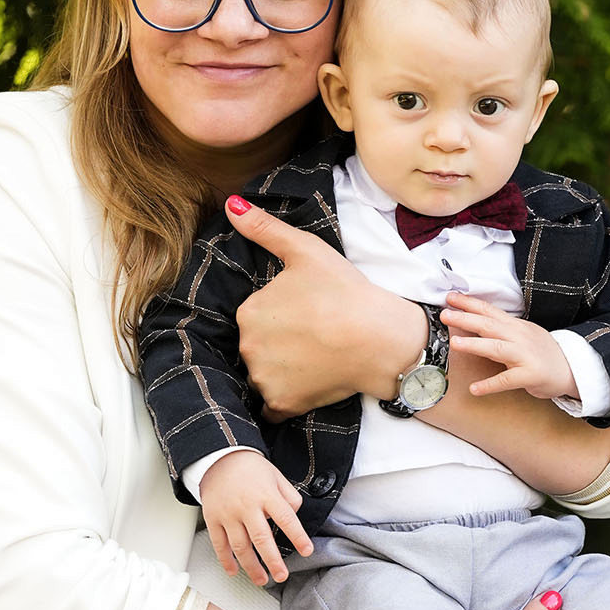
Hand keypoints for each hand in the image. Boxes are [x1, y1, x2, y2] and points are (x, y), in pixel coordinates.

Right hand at [199, 449, 313, 587]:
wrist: (219, 458)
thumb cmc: (250, 469)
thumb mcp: (276, 477)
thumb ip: (289, 497)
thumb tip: (295, 516)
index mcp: (266, 495)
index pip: (286, 518)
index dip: (298, 536)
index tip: (307, 551)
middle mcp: (247, 506)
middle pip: (261, 538)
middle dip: (273, 561)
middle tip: (282, 576)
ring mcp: (228, 514)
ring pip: (240, 546)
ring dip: (251, 567)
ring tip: (262, 580)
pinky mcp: (213, 519)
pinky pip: (219, 544)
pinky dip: (226, 560)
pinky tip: (234, 571)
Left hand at [228, 198, 426, 419]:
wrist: (378, 340)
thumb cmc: (344, 292)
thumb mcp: (305, 250)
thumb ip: (265, 228)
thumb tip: (231, 204)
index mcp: (249, 311)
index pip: (258, 314)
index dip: (284, 313)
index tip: (310, 312)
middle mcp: (247, 347)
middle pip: (259, 345)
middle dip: (280, 342)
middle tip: (316, 335)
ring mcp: (263, 379)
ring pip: (264, 374)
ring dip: (282, 370)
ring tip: (316, 358)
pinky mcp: (281, 404)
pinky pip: (272, 405)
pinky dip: (284, 398)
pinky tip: (306, 384)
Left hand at [441, 293, 578, 400]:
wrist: (572, 369)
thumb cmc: (544, 354)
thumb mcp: (524, 335)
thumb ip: (502, 330)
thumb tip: (476, 325)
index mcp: (516, 326)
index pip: (489, 311)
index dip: (469, 304)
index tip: (450, 298)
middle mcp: (519, 337)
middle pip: (489, 325)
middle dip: (465, 319)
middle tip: (445, 315)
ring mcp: (525, 355)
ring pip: (496, 348)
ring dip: (474, 345)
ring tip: (455, 344)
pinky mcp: (530, 375)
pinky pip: (506, 380)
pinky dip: (490, 385)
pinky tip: (475, 388)